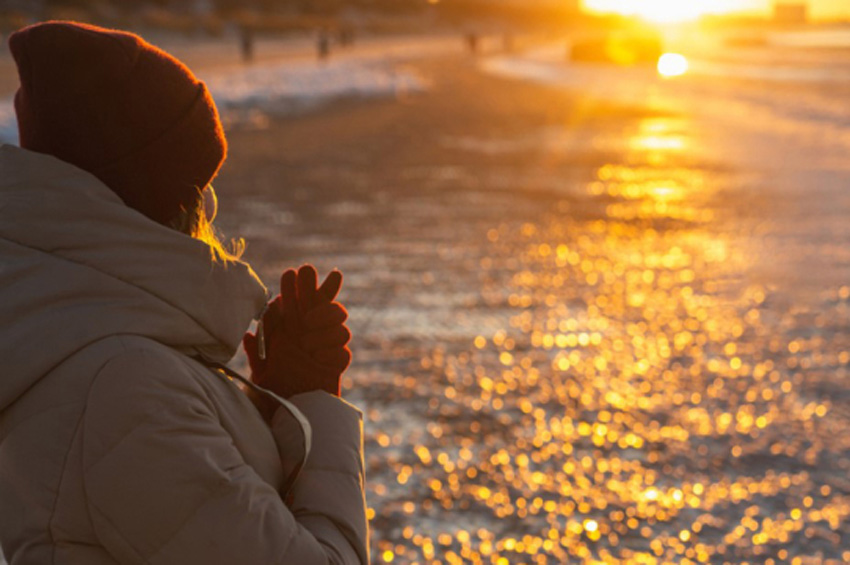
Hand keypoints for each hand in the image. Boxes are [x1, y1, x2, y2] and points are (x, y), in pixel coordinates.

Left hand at [243, 265, 351, 401]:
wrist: (294, 418)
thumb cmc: (275, 393)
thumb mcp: (260, 372)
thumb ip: (256, 354)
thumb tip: (248, 335)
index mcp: (294, 332)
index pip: (302, 302)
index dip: (302, 286)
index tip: (298, 271)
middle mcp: (313, 336)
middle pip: (327, 305)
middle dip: (323, 288)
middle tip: (313, 274)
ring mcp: (328, 350)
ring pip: (340, 326)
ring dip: (324, 327)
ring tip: (305, 340)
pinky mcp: (337, 367)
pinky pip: (342, 353)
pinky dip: (329, 352)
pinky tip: (316, 356)